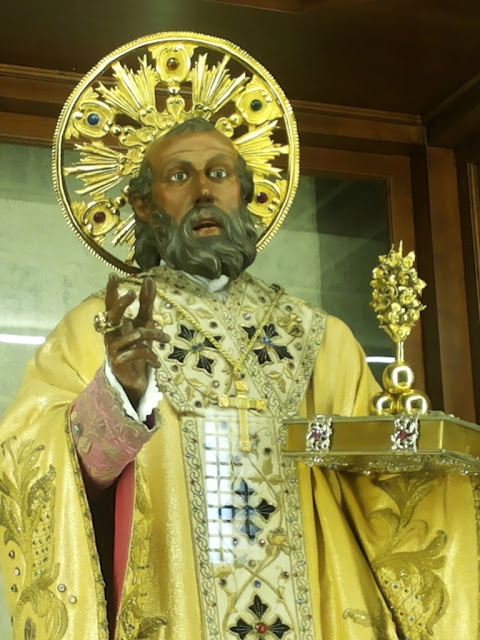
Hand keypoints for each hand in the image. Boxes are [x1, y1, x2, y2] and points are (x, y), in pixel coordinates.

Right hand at [103, 273, 168, 406]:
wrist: (135, 379)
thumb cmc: (138, 348)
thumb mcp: (144, 323)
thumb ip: (146, 303)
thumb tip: (150, 279)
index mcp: (115, 324)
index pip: (111, 304)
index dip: (112, 291)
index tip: (114, 275)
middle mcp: (111, 334)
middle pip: (113, 315)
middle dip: (122, 303)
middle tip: (133, 293)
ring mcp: (113, 348)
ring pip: (135, 334)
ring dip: (155, 334)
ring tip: (166, 339)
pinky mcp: (119, 362)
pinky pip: (138, 352)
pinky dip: (151, 355)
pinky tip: (156, 362)